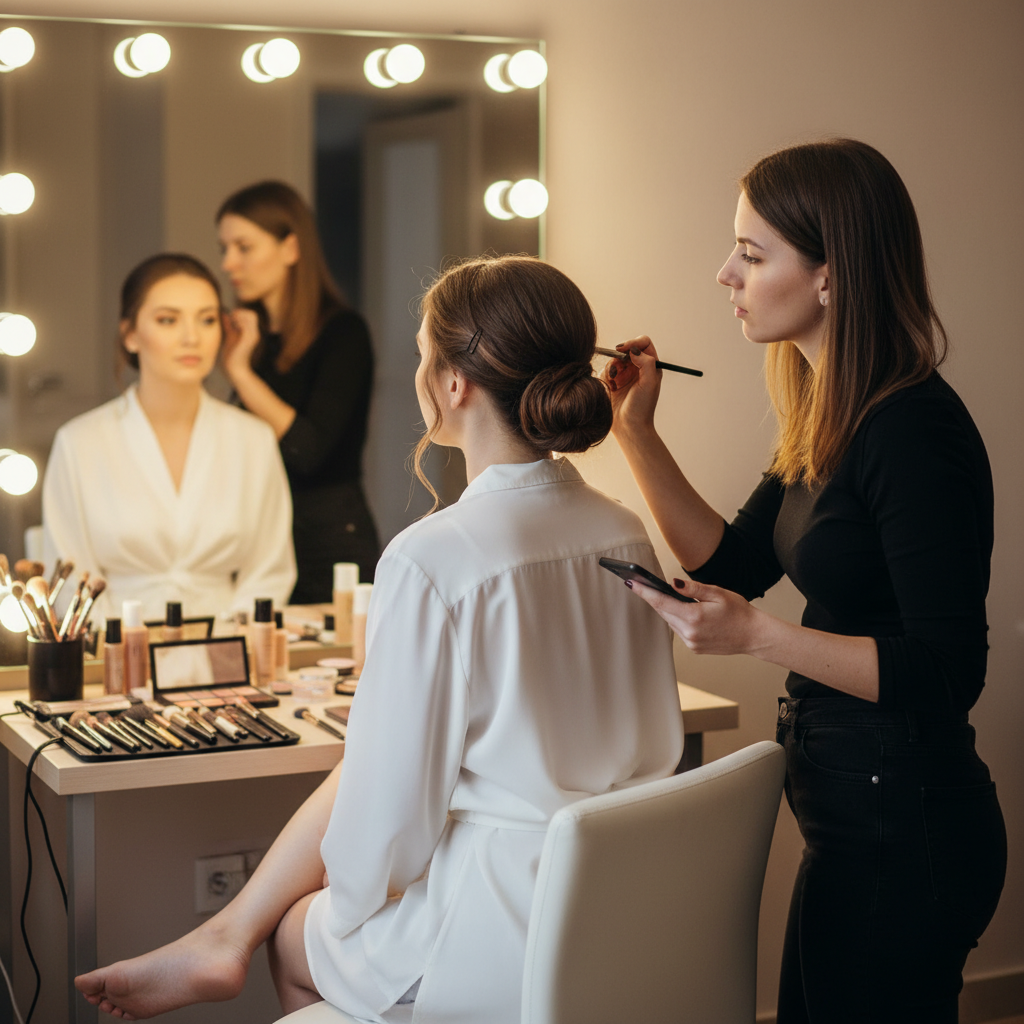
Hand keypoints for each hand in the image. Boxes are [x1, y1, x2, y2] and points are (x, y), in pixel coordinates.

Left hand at [221, 308, 260, 379]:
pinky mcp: (249, 339)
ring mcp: (253, 336)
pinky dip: (239, 322)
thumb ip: (229, 325)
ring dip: (240, 317)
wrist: (235, 368)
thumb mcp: (230, 336)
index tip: (231, 319)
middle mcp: (255, 333)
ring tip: (233, 324)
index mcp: (251, 332)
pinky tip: (233, 328)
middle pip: (253, 314)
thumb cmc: (232, 354)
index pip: (251, 315)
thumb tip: (224, 314)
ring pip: (251, 316)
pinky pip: (247, 324)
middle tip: (232, 320)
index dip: (240, 313)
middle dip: (241, 313)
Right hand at [600, 335, 662, 436]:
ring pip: (614, 359)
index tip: (624, 349)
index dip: (634, 342)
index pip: (644, 343)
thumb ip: (646, 363)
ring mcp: (624, 375)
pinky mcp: (612, 382)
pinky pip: (605, 370)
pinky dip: (606, 375)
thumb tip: (634, 350)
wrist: (628, 426)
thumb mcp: (649, 383)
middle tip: (616, 366)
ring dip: (612, 367)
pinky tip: (610, 387)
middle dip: (620, 355)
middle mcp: (637, 368)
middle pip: (627, 349)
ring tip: (613, 380)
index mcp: (650, 366)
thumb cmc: (641, 407)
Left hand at [625, 576, 765, 656]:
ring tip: (659, 595)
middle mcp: (689, 632)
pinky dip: (677, 620)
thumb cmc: (739, 611)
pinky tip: (680, 611)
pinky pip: (679, 630)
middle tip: (641, 584)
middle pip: (663, 612)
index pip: (661, 602)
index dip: (644, 592)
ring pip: (670, 622)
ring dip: (666, 609)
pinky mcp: (694, 648)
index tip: (631, 583)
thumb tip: (672, 583)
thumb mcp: (717, 593)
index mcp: (694, 616)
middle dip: (653, 598)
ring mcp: (691, 642)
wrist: (754, 635)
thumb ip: (693, 588)